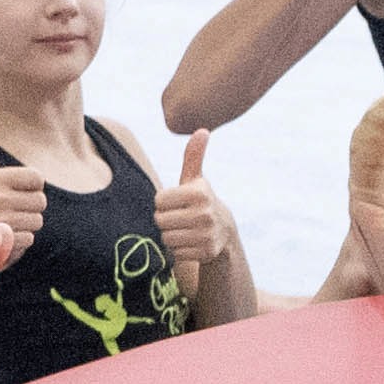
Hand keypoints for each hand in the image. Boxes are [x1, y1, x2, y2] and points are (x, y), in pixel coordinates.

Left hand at [150, 134, 240, 287]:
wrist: (223, 232)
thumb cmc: (200, 201)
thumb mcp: (195, 180)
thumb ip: (193, 156)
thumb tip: (203, 130)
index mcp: (199, 193)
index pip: (159, 201)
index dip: (163, 203)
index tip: (175, 204)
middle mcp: (205, 213)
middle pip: (160, 220)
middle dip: (165, 221)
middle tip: (177, 219)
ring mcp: (207, 235)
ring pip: (166, 238)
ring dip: (170, 236)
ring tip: (182, 230)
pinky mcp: (206, 252)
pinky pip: (176, 253)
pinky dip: (178, 251)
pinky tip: (188, 243)